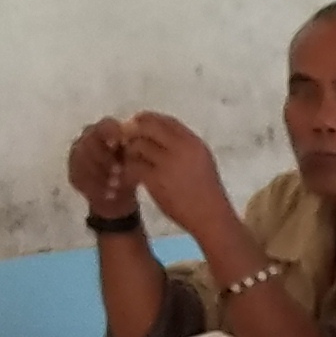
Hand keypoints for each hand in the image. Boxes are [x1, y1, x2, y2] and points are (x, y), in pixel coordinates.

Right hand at [67, 120, 136, 219]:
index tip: (120, 143)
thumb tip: (136, 145)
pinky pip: (82, 179)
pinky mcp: (73, 174)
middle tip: (119, 171)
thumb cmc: (129, 166)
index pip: (105, 125)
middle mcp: (87, 138)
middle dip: (105, 158)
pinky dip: (97, 188)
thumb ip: (132, 149)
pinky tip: (108, 194)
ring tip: (116, 185)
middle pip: (90, 143)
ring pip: (84, 162)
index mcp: (104, 130)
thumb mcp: (134, 158)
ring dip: (101, 175)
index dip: (111, 133)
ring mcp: (77, 156)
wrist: (119, 190)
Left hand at [114, 113, 234, 242]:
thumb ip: (184, 147)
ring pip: (137, 145)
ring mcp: (168, 163)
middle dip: (133, 131)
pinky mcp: (156, 180)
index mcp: (193, 142)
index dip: (148, 120)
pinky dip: (127, 171)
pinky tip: (127, 178)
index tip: (138, 125)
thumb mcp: (201, 161)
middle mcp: (181, 148)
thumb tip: (160, 136)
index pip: (166, 121)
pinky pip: (133, 166)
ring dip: (128, 152)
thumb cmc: (206, 191)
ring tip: (127, 163)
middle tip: (124, 141)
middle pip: (148, 127)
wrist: (210, 216)